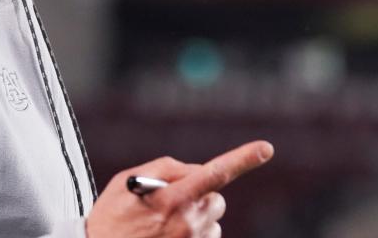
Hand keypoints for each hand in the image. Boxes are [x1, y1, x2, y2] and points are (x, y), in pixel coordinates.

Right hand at [85, 140, 273, 237]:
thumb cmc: (111, 218)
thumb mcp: (126, 181)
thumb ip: (164, 168)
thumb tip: (192, 169)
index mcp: (172, 198)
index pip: (215, 173)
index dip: (243, 159)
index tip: (266, 148)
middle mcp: (188, 222)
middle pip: (216, 198)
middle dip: (202, 193)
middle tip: (173, 199)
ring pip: (211, 220)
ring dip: (196, 216)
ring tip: (163, 223)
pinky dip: (192, 234)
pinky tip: (166, 236)